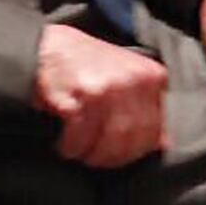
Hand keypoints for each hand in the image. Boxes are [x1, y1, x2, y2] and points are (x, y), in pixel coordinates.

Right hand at [32, 25, 166, 168]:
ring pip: (108, 145)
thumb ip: (145, 103)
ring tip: (80, 150)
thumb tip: (162, 142)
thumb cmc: (84, 61)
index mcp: (149, 75)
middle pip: (131, 140)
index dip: (137, 149)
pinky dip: (70, 147)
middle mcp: (132, 81)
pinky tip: (64, 142)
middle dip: (112, 157)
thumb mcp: (125, 73)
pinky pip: (79, 140)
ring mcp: (106, 90)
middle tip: (97, 157)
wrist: (44, 47)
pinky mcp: (78, 100)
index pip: (156, 130)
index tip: (122, 153)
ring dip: (91, 155)